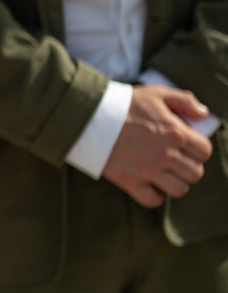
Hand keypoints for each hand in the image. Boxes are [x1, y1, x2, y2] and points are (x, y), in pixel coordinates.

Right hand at [102, 85, 212, 207]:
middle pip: (195, 173)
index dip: (198, 149)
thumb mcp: (155, 92)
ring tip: (164, 173)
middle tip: (175, 159)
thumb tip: (204, 114)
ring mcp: (147, 170)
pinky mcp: (130, 181)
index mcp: (175, 133)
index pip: (204, 151)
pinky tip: (150, 183)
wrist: (88, 116)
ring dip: (175, 182)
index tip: (187, 146)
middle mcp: (165, 154)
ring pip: (179, 189)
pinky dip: (155, 195)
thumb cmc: (123, 103)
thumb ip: (184, 100)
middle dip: (188, 166)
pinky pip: (153, 200)